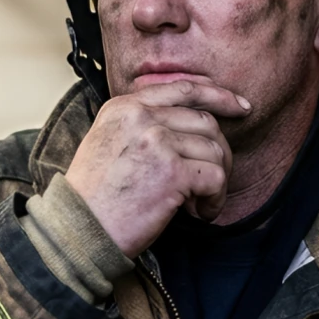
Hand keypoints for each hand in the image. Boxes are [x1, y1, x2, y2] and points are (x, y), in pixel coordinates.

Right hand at [64, 79, 246, 255]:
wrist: (79, 229)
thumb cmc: (92, 198)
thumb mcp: (106, 144)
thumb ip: (138, 126)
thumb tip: (186, 128)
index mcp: (125, 107)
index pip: (183, 89)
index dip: (218, 96)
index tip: (240, 107)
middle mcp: (141, 117)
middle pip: (205, 122)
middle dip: (220, 152)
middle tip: (215, 179)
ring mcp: (157, 141)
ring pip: (214, 151)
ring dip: (216, 181)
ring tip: (200, 202)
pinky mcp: (172, 171)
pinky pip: (215, 178)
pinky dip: (215, 199)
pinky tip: (200, 212)